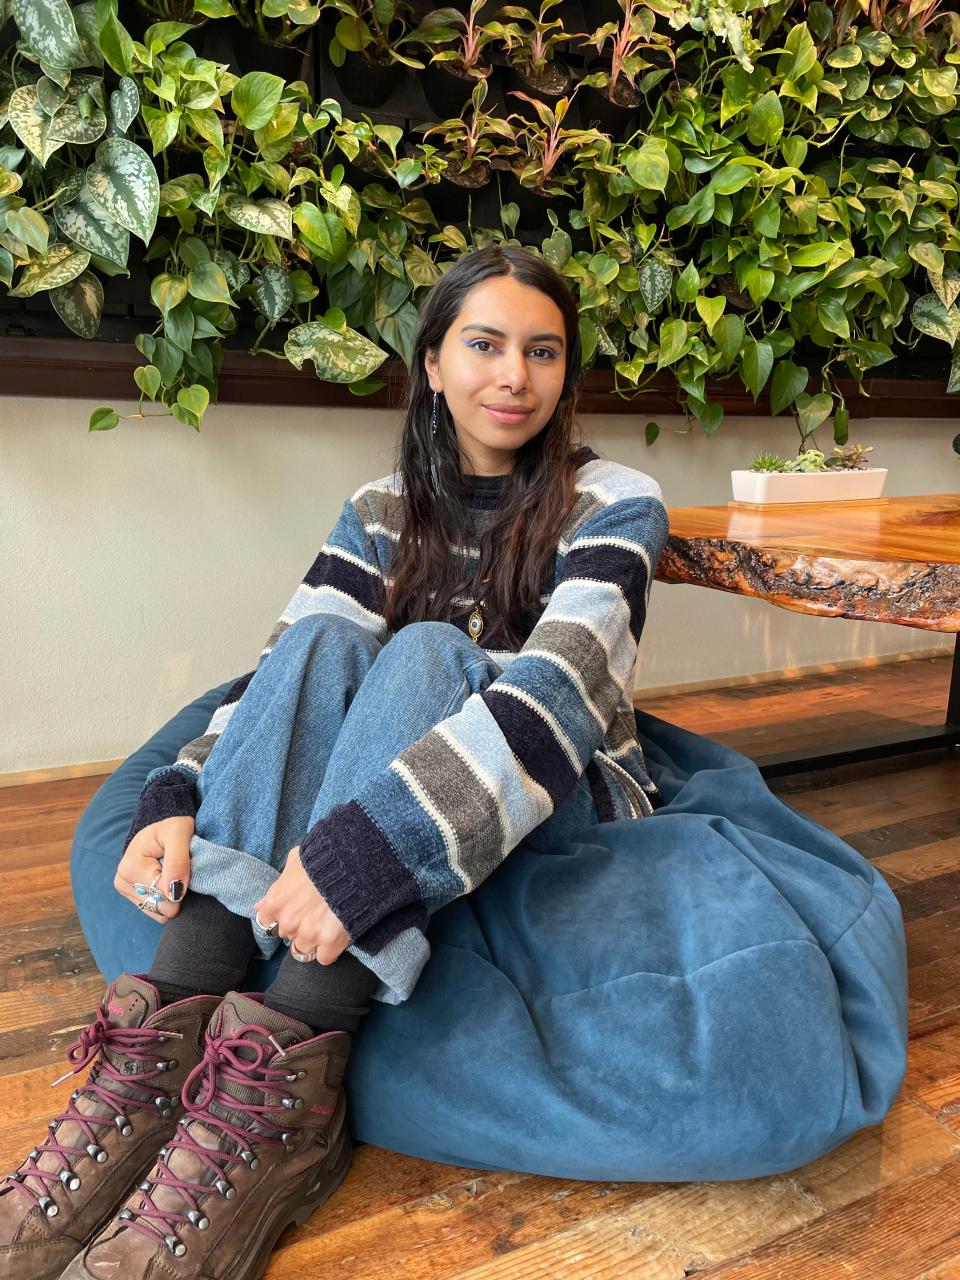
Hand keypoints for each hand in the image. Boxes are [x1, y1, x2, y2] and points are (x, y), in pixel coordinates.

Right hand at [114, 816, 193, 922]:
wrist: (163, 824)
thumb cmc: (171, 826)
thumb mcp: (179, 834)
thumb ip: (177, 862)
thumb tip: (174, 893)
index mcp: (130, 868)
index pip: (164, 896)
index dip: (182, 885)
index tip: (184, 866)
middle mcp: (123, 882)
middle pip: (161, 908)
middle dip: (176, 892)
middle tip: (179, 870)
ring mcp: (126, 891)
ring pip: (160, 913)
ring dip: (172, 897)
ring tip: (173, 874)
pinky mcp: (133, 897)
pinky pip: (157, 912)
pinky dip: (167, 900)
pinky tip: (168, 882)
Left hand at [253, 847, 349, 965]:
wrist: (354, 863)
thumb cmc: (324, 857)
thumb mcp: (295, 861)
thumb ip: (278, 884)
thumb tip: (261, 905)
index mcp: (276, 902)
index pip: (266, 921)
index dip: (280, 915)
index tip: (292, 910)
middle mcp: (288, 922)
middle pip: (286, 934)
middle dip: (298, 925)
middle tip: (314, 912)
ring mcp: (309, 934)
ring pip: (303, 948)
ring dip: (313, 939)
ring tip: (327, 923)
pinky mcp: (330, 943)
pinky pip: (324, 958)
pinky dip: (329, 950)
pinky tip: (336, 935)